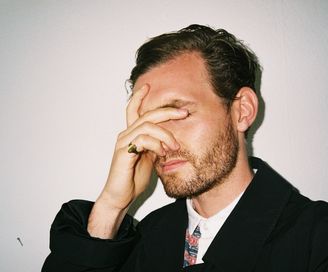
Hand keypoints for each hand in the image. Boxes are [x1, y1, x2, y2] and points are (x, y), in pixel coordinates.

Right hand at [88, 84, 187, 237]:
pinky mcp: (124, 153)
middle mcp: (125, 135)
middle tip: (183, 113)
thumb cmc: (133, 178)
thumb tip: (168, 138)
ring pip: (147, 126)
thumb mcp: (149, 158)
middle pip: (146, 115)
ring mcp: (123, 143)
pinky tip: (162, 153)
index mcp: (131, 135)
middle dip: (166, 111)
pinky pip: (143, 140)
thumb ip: (155, 145)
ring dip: (165, 134)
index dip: (139, 97)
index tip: (148, 86)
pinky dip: (156, 144)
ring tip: (175, 146)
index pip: (133, 110)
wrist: (120, 196)